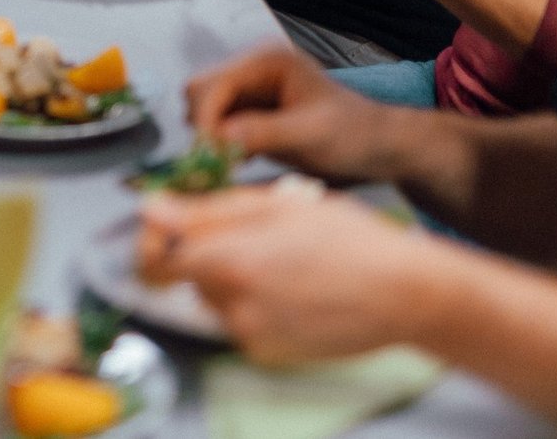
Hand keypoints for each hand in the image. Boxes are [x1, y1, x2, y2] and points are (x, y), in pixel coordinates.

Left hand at [139, 186, 438, 364]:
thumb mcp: (276, 204)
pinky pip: (242, 319)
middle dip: (208, 250)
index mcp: (228, 260)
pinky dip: (256, 301)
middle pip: (189, 274)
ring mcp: (250, 333)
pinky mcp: (269, 352)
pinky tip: (295, 285)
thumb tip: (150, 208)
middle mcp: (231, 304)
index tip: (168, 226)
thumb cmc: (350, 239)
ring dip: (234, 275)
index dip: (155, 240)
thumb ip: (205, 210)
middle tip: (253, 232)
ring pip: (216, 296)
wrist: (406, 294)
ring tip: (284, 256)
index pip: (155, 260)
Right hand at [185, 45, 401, 183]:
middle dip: (205, 127)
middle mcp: (252, 68)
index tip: (211, 156)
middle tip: (224, 161)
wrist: (377, 147)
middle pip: (199, 93)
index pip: (210, 83)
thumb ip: (265, 133)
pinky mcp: (249, 111)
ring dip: (211, 138)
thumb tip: (218, 138)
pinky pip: (216, 125)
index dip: (206, 119)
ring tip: (238, 161)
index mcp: (267, 60)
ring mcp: (250, 89)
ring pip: (202, 110)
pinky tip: (243, 161)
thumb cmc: (354, 136)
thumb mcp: (312, 136)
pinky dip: (220, 145)